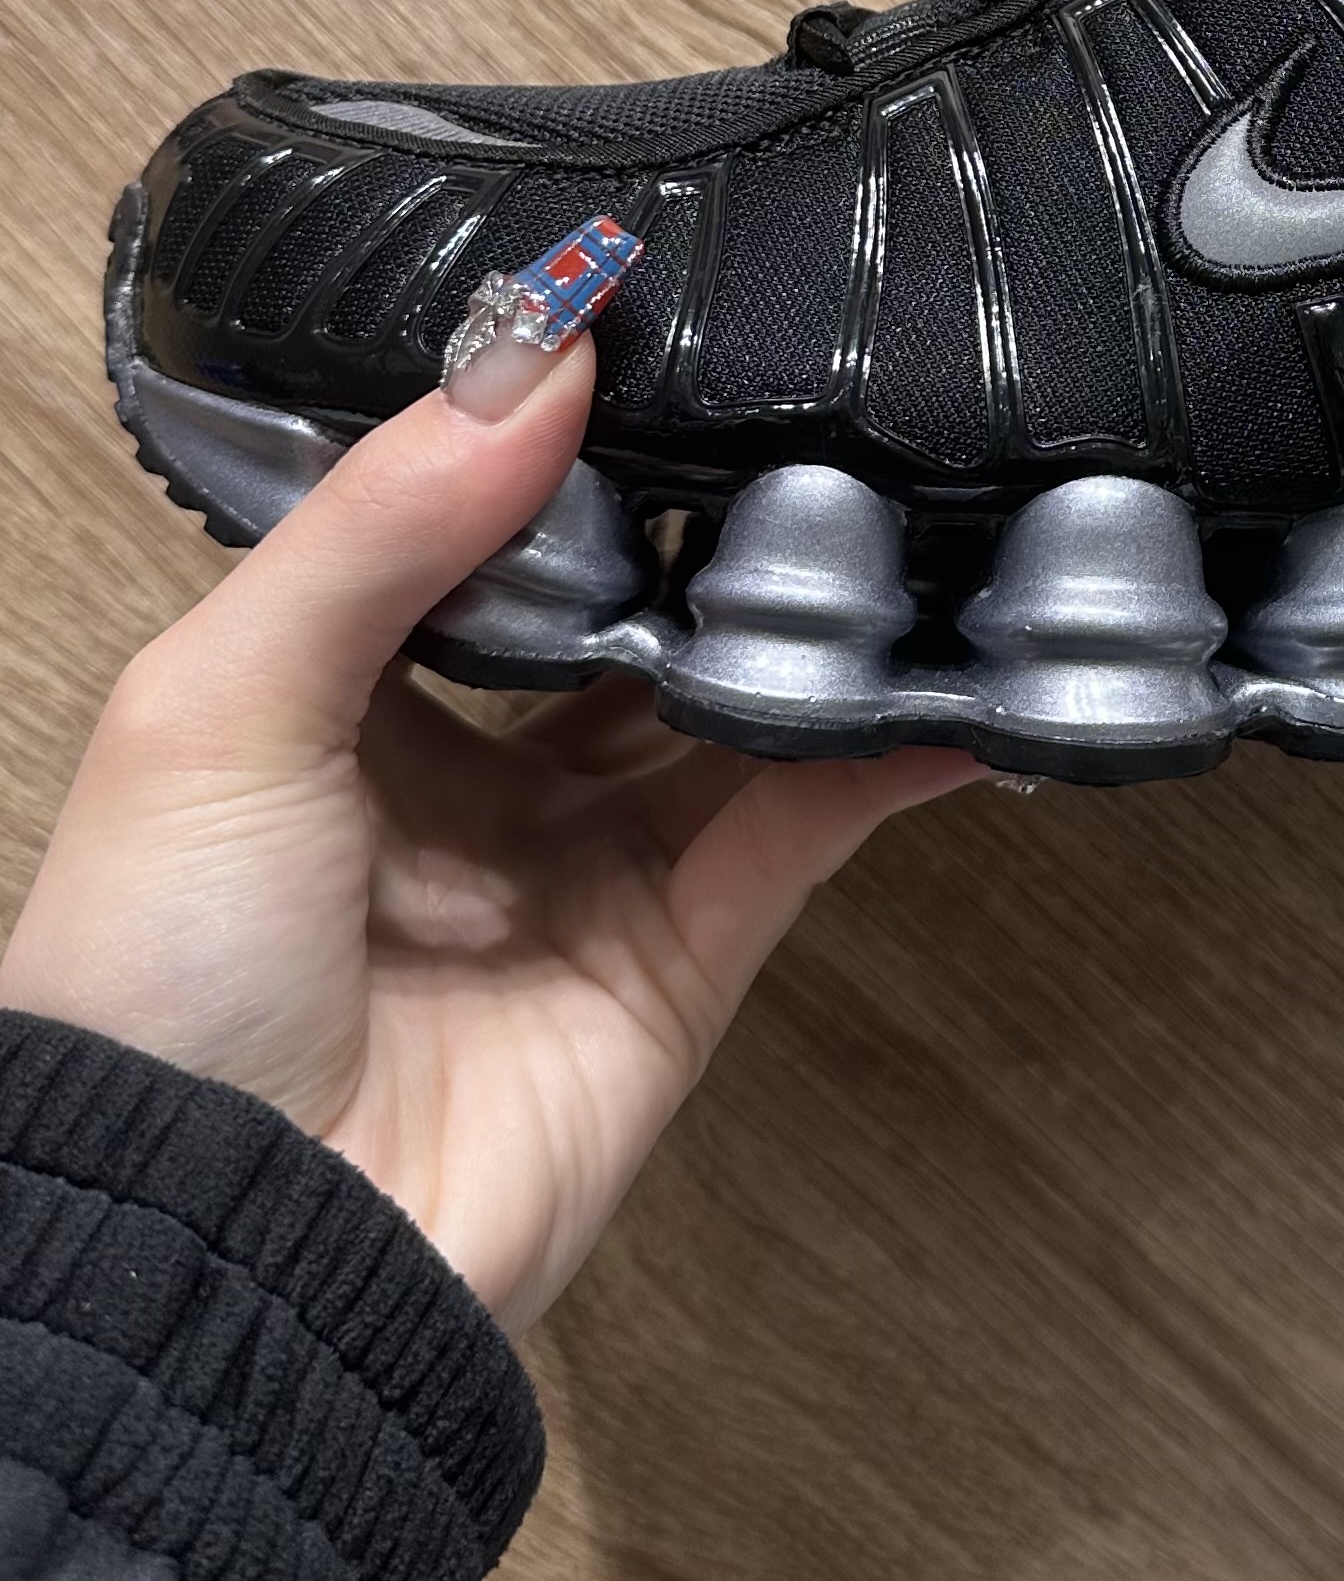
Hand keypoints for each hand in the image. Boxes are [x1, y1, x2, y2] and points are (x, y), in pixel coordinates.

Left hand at [0, 337, 974, 1332]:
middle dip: (698, 519)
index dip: (550, 438)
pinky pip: (801, 826)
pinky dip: (882, 750)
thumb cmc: (156, 987)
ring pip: (724, 705)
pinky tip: (950, 672)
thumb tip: (539, 348)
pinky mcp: (679, 960)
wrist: (224, 1258)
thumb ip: (383, 519)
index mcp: (327, 703)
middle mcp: (460, 779)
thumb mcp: (222, 699)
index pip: (466, 530)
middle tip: (797, 395)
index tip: (650, 323)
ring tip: (896, 498)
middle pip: (616, 613)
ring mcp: (577, 872)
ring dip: (802, 617)